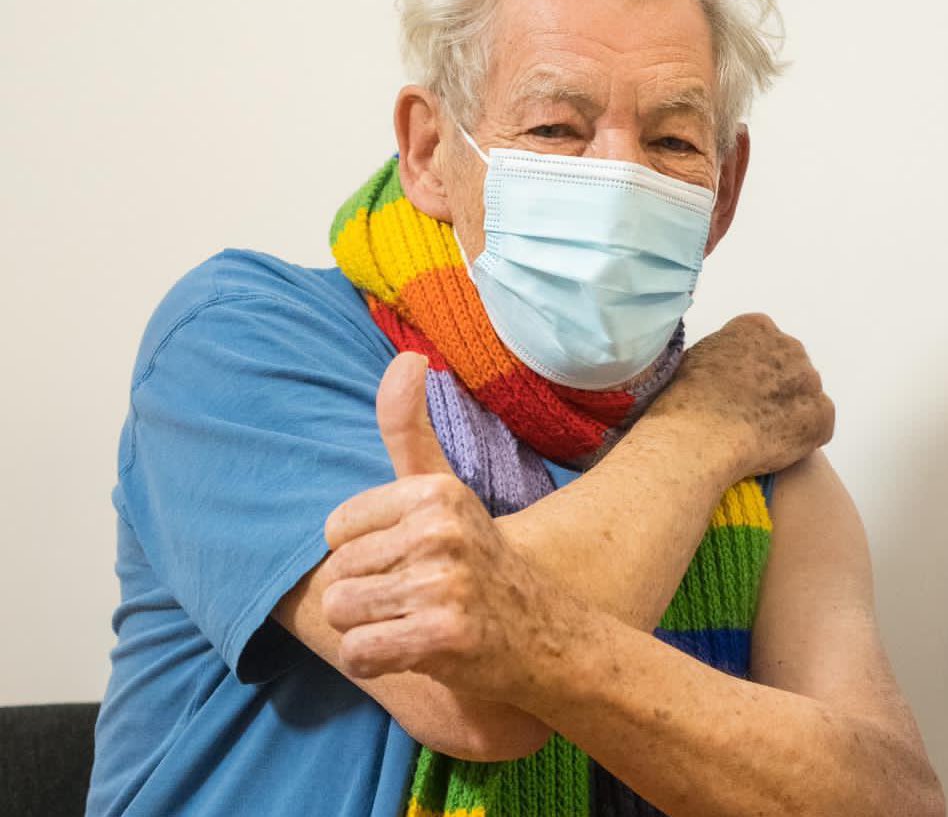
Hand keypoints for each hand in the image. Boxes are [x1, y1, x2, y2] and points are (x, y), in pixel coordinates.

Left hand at [321, 353, 576, 700]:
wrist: (541, 634)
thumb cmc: (475, 558)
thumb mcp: (442, 489)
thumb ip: (409, 426)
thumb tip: (407, 356)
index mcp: (434, 492)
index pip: (336, 529)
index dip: (363, 551)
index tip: (405, 558)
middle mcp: (438, 531)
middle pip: (337, 573)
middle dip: (366, 593)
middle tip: (415, 595)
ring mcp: (442, 585)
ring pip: (342, 613)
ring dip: (368, 628)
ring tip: (412, 620)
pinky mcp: (441, 637)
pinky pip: (358, 653)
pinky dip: (375, 660)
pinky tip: (413, 651)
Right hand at [648, 314, 834, 476]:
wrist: (702, 436)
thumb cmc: (687, 398)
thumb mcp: (696, 356)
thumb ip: (723, 353)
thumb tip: (726, 368)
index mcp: (756, 327)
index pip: (760, 340)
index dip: (747, 364)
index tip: (735, 382)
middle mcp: (789, 346)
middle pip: (787, 364)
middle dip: (773, 383)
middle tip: (749, 408)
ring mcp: (810, 381)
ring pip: (804, 393)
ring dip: (788, 408)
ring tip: (759, 430)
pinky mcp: (822, 416)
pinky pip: (817, 424)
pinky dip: (802, 435)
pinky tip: (775, 444)